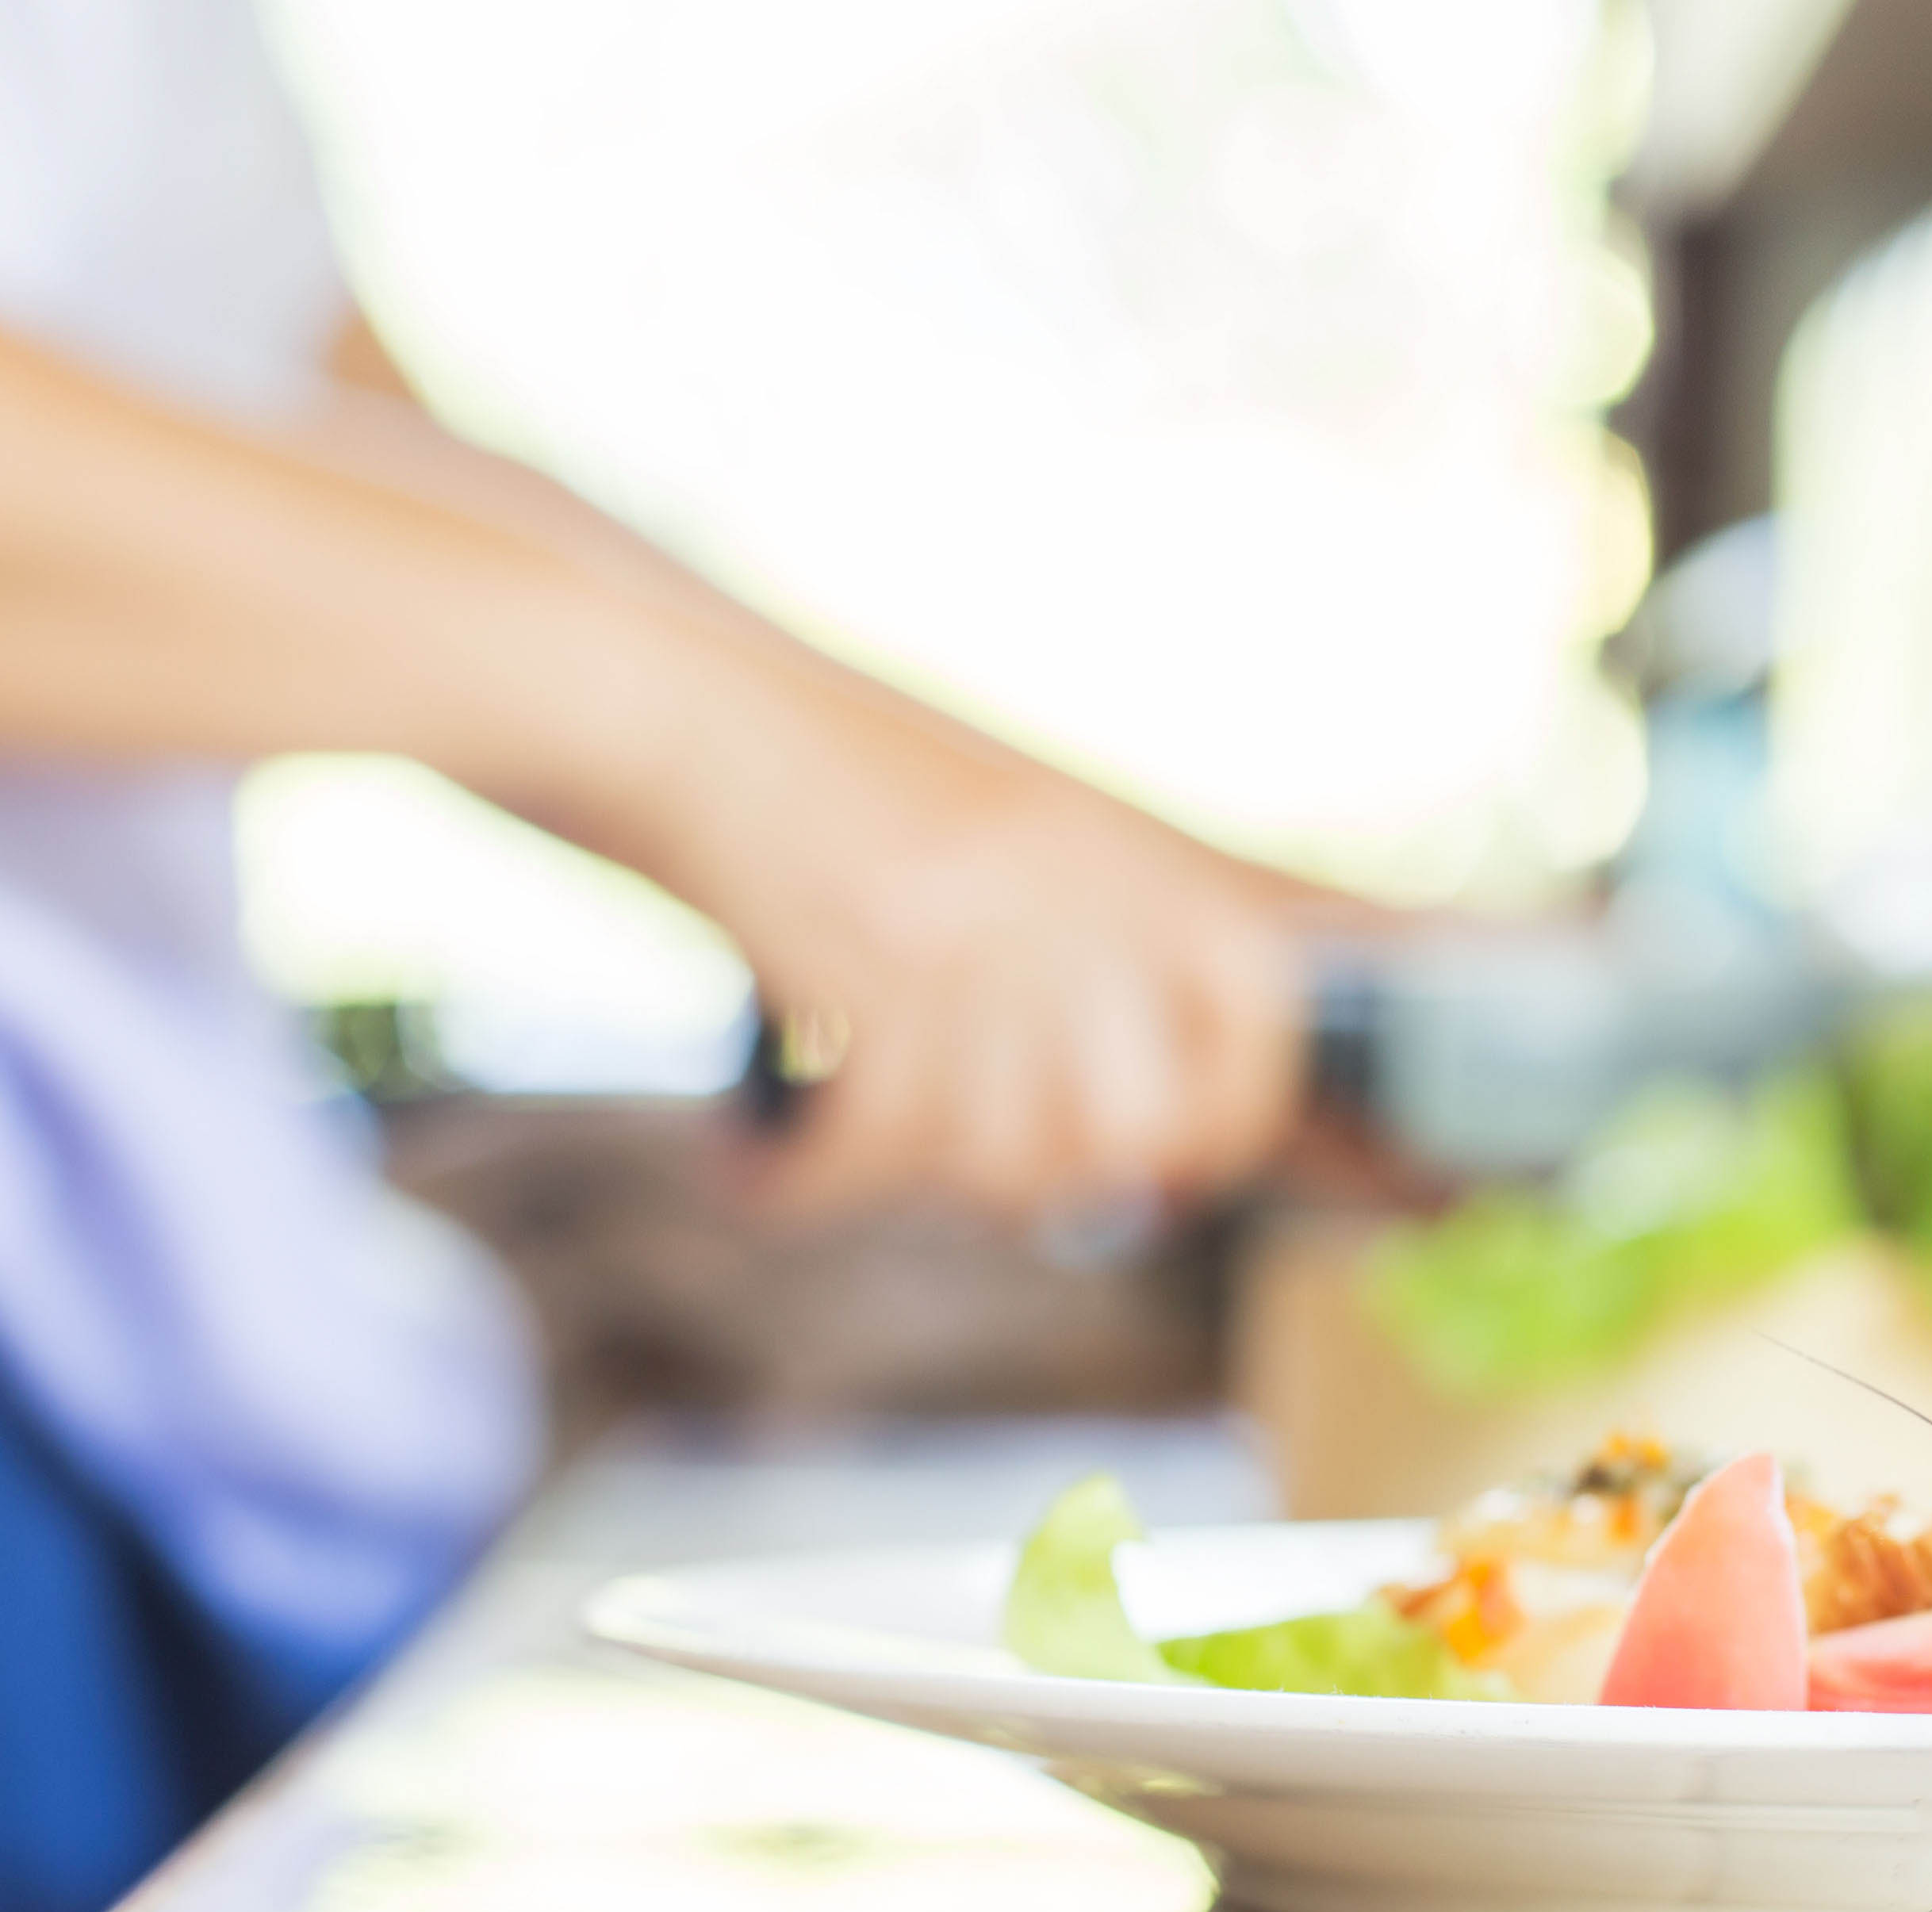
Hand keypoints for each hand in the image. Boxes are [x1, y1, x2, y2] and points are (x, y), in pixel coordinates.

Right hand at [661, 678, 1316, 1224]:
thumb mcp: (1007, 841)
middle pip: (1131, 1124)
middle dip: (1046, 1181)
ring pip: (1000, 1153)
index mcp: (1121, 846)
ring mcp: (980, 919)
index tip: (1162, 1171)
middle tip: (953, 1165)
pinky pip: (878, 1148)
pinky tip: (754, 1164)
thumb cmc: (827, 797)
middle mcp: (1074, 879)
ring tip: (840, 1140)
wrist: (673, 709)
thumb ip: (1097, 957)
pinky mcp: (874, 960)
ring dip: (908, 1182)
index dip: (1225, 1115)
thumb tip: (1165, 1143)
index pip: (1258, 1009)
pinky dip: (806, 1182)